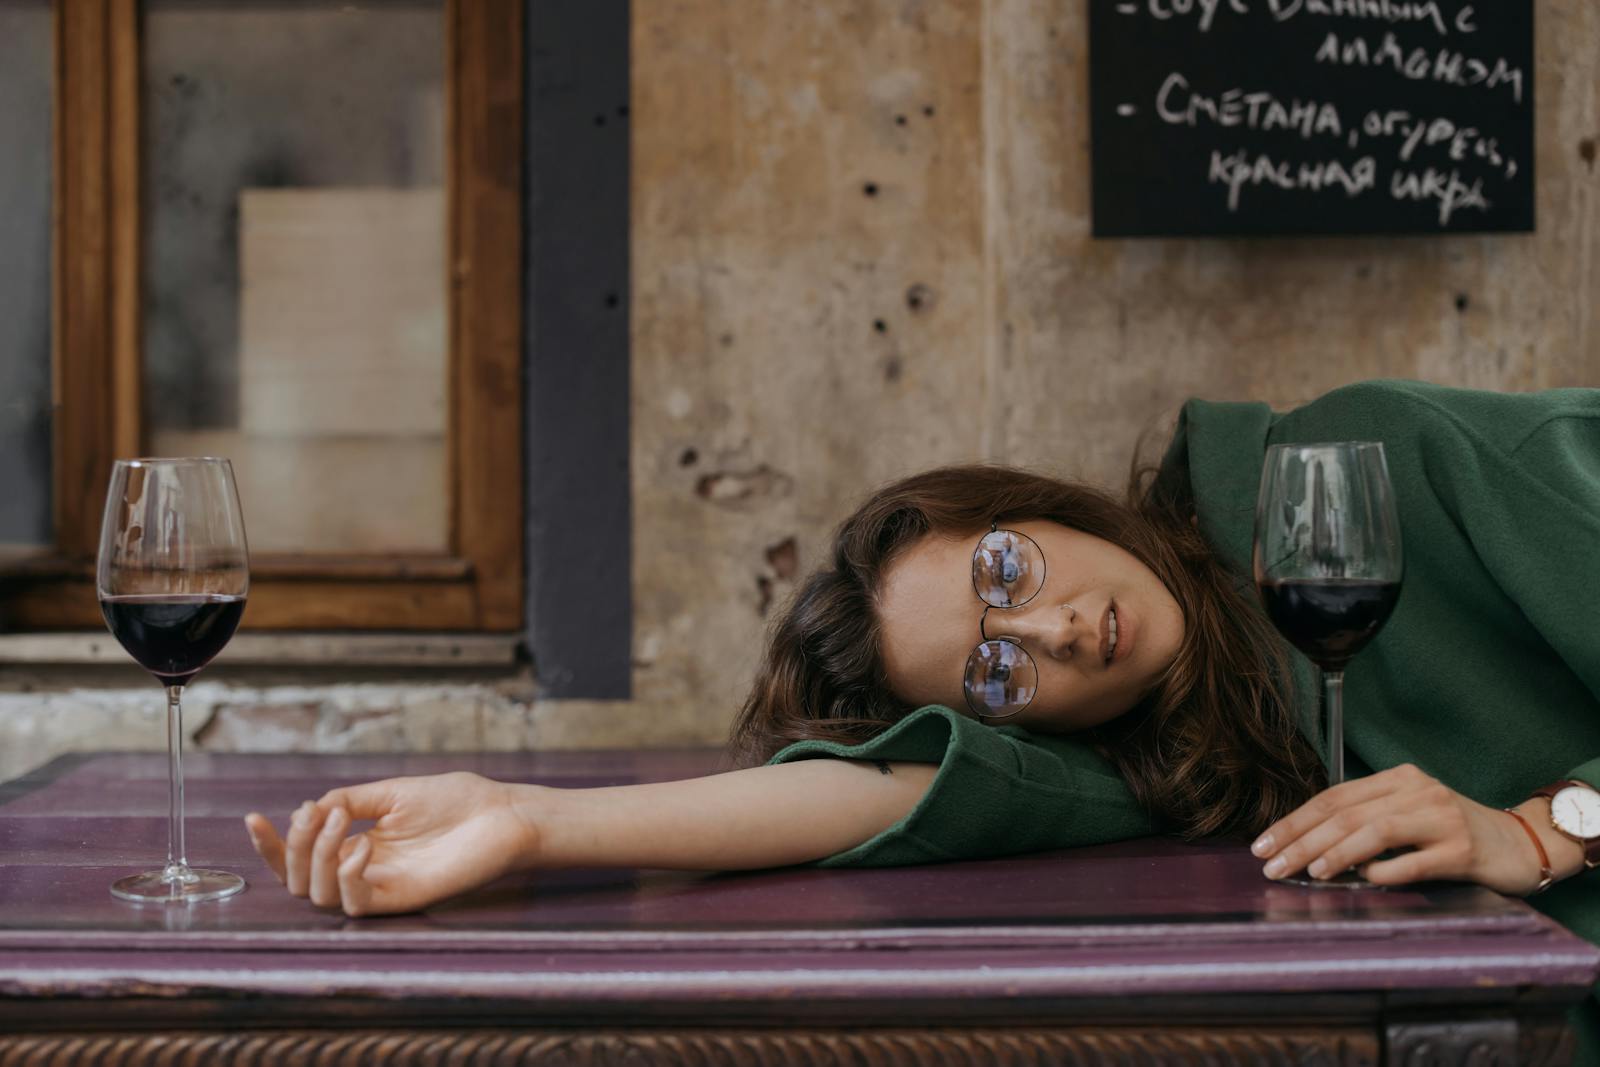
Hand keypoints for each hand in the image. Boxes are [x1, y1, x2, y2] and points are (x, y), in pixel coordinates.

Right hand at [243, 772, 541, 915]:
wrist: (501, 814)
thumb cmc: (456, 801)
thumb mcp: (392, 792)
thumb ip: (349, 798)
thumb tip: (310, 809)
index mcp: (358, 844)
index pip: (301, 857)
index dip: (272, 845)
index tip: (254, 818)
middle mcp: (363, 870)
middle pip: (299, 881)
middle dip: (291, 847)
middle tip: (312, 816)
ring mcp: (380, 887)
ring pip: (318, 895)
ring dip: (317, 856)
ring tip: (341, 823)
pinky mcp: (401, 900)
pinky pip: (355, 905)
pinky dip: (346, 876)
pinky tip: (361, 848)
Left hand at [1249, 763, 1560, 895]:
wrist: (1521, 845)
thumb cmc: (1452, 835)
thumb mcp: (1407, 816)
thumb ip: (1365, 823)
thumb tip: (1305, 847)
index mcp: (1397, 779)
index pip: (1333, 797)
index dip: (1294, 821)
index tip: (1262, 844)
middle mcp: (1418, 791)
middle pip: (1346, 814)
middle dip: (1302, 840)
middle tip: (1271, 864)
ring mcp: (1442, 818)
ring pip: (1374, 832)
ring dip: (1334, 853)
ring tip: (1307, 871)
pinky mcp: (1462, 850)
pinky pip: (1412, 862)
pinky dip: (1382, 872)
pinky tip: (1361, 881)